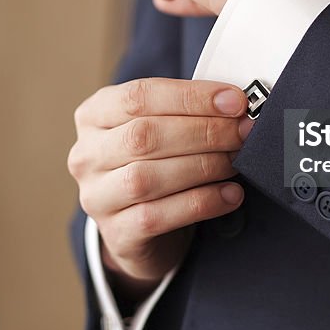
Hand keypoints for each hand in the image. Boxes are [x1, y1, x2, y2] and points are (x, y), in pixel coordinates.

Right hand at [68, 78, 253, 297]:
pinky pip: (157, 216)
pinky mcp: (116, 233)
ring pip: (146, 177)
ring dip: (203, 166)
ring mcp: (96, 197)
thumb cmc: (155, 163)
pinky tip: (230, 195)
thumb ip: (186, 112)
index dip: (190, 97)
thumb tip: (234, 103)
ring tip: (236, 162)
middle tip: (243, 132)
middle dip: (203, 131)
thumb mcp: (160, 127)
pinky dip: (201, 203)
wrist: (139, 227)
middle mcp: (87, 155)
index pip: (139, 96)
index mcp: (94, 115)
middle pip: (144, 135)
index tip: (234, 101)